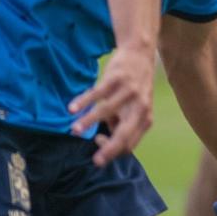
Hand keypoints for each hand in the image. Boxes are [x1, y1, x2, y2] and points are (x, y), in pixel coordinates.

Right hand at [68, 43, 155, 164]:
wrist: (140, 54)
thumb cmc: (133, 88)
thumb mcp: (134, 109)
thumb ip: (121, 125)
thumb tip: (106, 142)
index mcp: (145, 119)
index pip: (129, 143)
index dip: (113, 149)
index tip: (97, 145)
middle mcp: (140, 108)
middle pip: (125, 134)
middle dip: (109, 149)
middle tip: (96, 160)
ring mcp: (130, 92)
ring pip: (106, 112)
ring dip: (89, 122)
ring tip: (74, 131)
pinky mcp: (117, 78)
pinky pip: (98, 93)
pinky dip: (83, 102)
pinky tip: (71, 109)